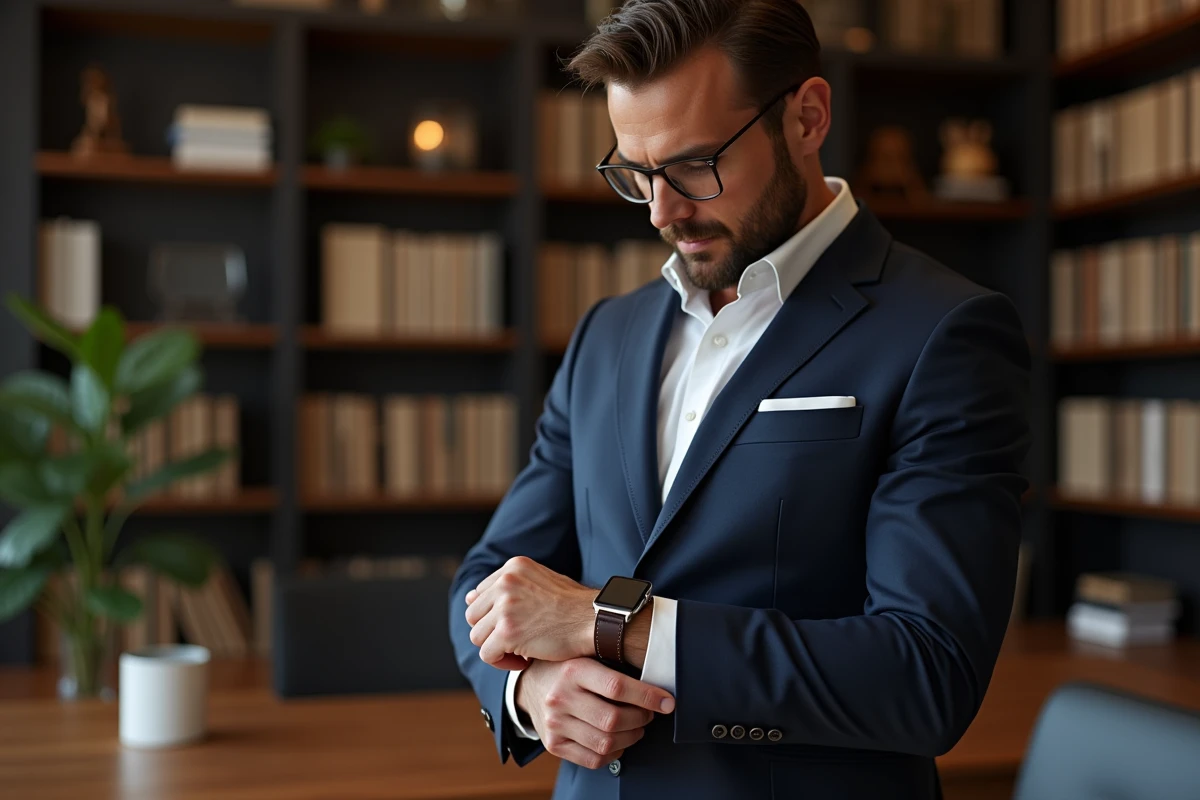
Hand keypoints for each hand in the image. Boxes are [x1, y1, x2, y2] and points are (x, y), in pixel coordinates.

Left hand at [465, 556, 594, 668]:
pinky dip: (502, 663)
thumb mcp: (540, 583)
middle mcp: (505, 582)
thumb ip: (508, 587)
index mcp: (512, 568)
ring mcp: (505, 606)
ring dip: (496, 648)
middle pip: (474, 615)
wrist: (595, 620)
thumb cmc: (574, 606)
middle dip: (491, 632)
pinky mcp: (507, 631)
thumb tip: (469, 596)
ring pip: (477, 636)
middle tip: (516, 642)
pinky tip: (524, 661)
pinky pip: (487, 654)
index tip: (515, 626)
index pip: (481, 594)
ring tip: (521, 652)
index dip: (494, 616)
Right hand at [516, 657, 674, 769]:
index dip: (648, 697)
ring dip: (631, 738)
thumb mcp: (587, 657)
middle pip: (614, 719)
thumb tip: (656, 687)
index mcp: (573, 670)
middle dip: (641, 719)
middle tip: (648, 714)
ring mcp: (555, 724)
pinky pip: (594, 759)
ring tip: (635, 727)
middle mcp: (560, 697)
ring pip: (606, 742)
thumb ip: (616, 668)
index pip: (617, 687)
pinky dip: (614, 753)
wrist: (531, 685)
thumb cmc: (568, 669)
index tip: (667, 702)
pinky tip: (618, 741)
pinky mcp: (554, 745)